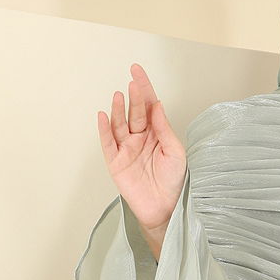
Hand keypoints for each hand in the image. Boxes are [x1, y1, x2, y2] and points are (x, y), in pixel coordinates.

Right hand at [96, 63, 186, 247]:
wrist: (165, 209)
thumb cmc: (174, 182)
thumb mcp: (176, 153)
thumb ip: (165, 129)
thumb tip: (157, 105)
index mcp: (156, 133)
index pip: (148, 106)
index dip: (143, 88)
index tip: (137, 71)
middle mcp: (140, 138)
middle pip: (134, 112)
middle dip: (134, 97)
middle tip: (133, 83)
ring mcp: (126, 149)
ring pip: (119, 124)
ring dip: (119, 110)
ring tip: (120, 96)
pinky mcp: (116, 162)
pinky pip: (108, 143)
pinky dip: (104, 129)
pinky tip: (103, 115)